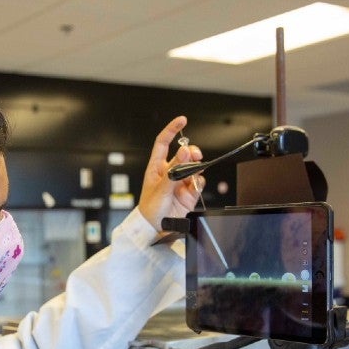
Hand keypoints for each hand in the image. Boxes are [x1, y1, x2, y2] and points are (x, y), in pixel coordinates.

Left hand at [137, 116, 203, 231]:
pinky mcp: (189, 192)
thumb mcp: (160, 189)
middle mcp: (169, 172)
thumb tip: (183, 152)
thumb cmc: (149, 209)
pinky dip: (199, 181)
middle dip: (191, 152)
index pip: (163, 143)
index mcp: (156, 167)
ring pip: (193, 166)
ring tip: (193, 174)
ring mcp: (180, 182)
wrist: (155, 228)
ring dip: (196, 167)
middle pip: (184, 153)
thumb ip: (174, 171)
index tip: (182, 120)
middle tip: (194, 155)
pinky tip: (194, 186)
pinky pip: (198, 180)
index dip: (172, 130)